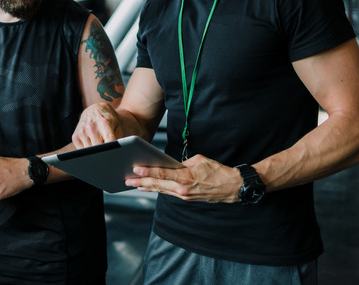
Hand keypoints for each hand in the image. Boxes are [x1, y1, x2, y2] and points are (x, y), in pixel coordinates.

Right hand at [72, 102, 121, 147]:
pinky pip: (82, 151)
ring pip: (89, 152)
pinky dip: (87, 150)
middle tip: (107, 149)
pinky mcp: (75, 136)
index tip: (114, 154)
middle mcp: (91, 127)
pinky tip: (91, 143)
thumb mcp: (117, 126)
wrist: (94, 110)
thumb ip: (119, 139)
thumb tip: (117, 151)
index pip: (109, 143)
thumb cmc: (108, 120)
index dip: (112, 151)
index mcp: (104, 124)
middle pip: (98, 149)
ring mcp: (82, 132)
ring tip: (98, 143)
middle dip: (103, 152)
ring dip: (94, 152)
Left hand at [125, 154, 241, 202]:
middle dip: (140, 182)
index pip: (162, 174)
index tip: (135, 169)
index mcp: (186, 178)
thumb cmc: (217, 171)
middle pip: (158, 185)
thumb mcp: (199, 160)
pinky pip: (168, 193)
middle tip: (127, 180)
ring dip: (146, 187)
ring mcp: (184, 196)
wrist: (232, 188)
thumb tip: (171, 165)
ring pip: (161, 190)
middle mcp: (183, 189)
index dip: (148, 172)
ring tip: (133, 184)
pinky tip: (149, 188)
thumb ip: (183, 163)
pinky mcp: (187, 198)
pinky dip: (158, 190)